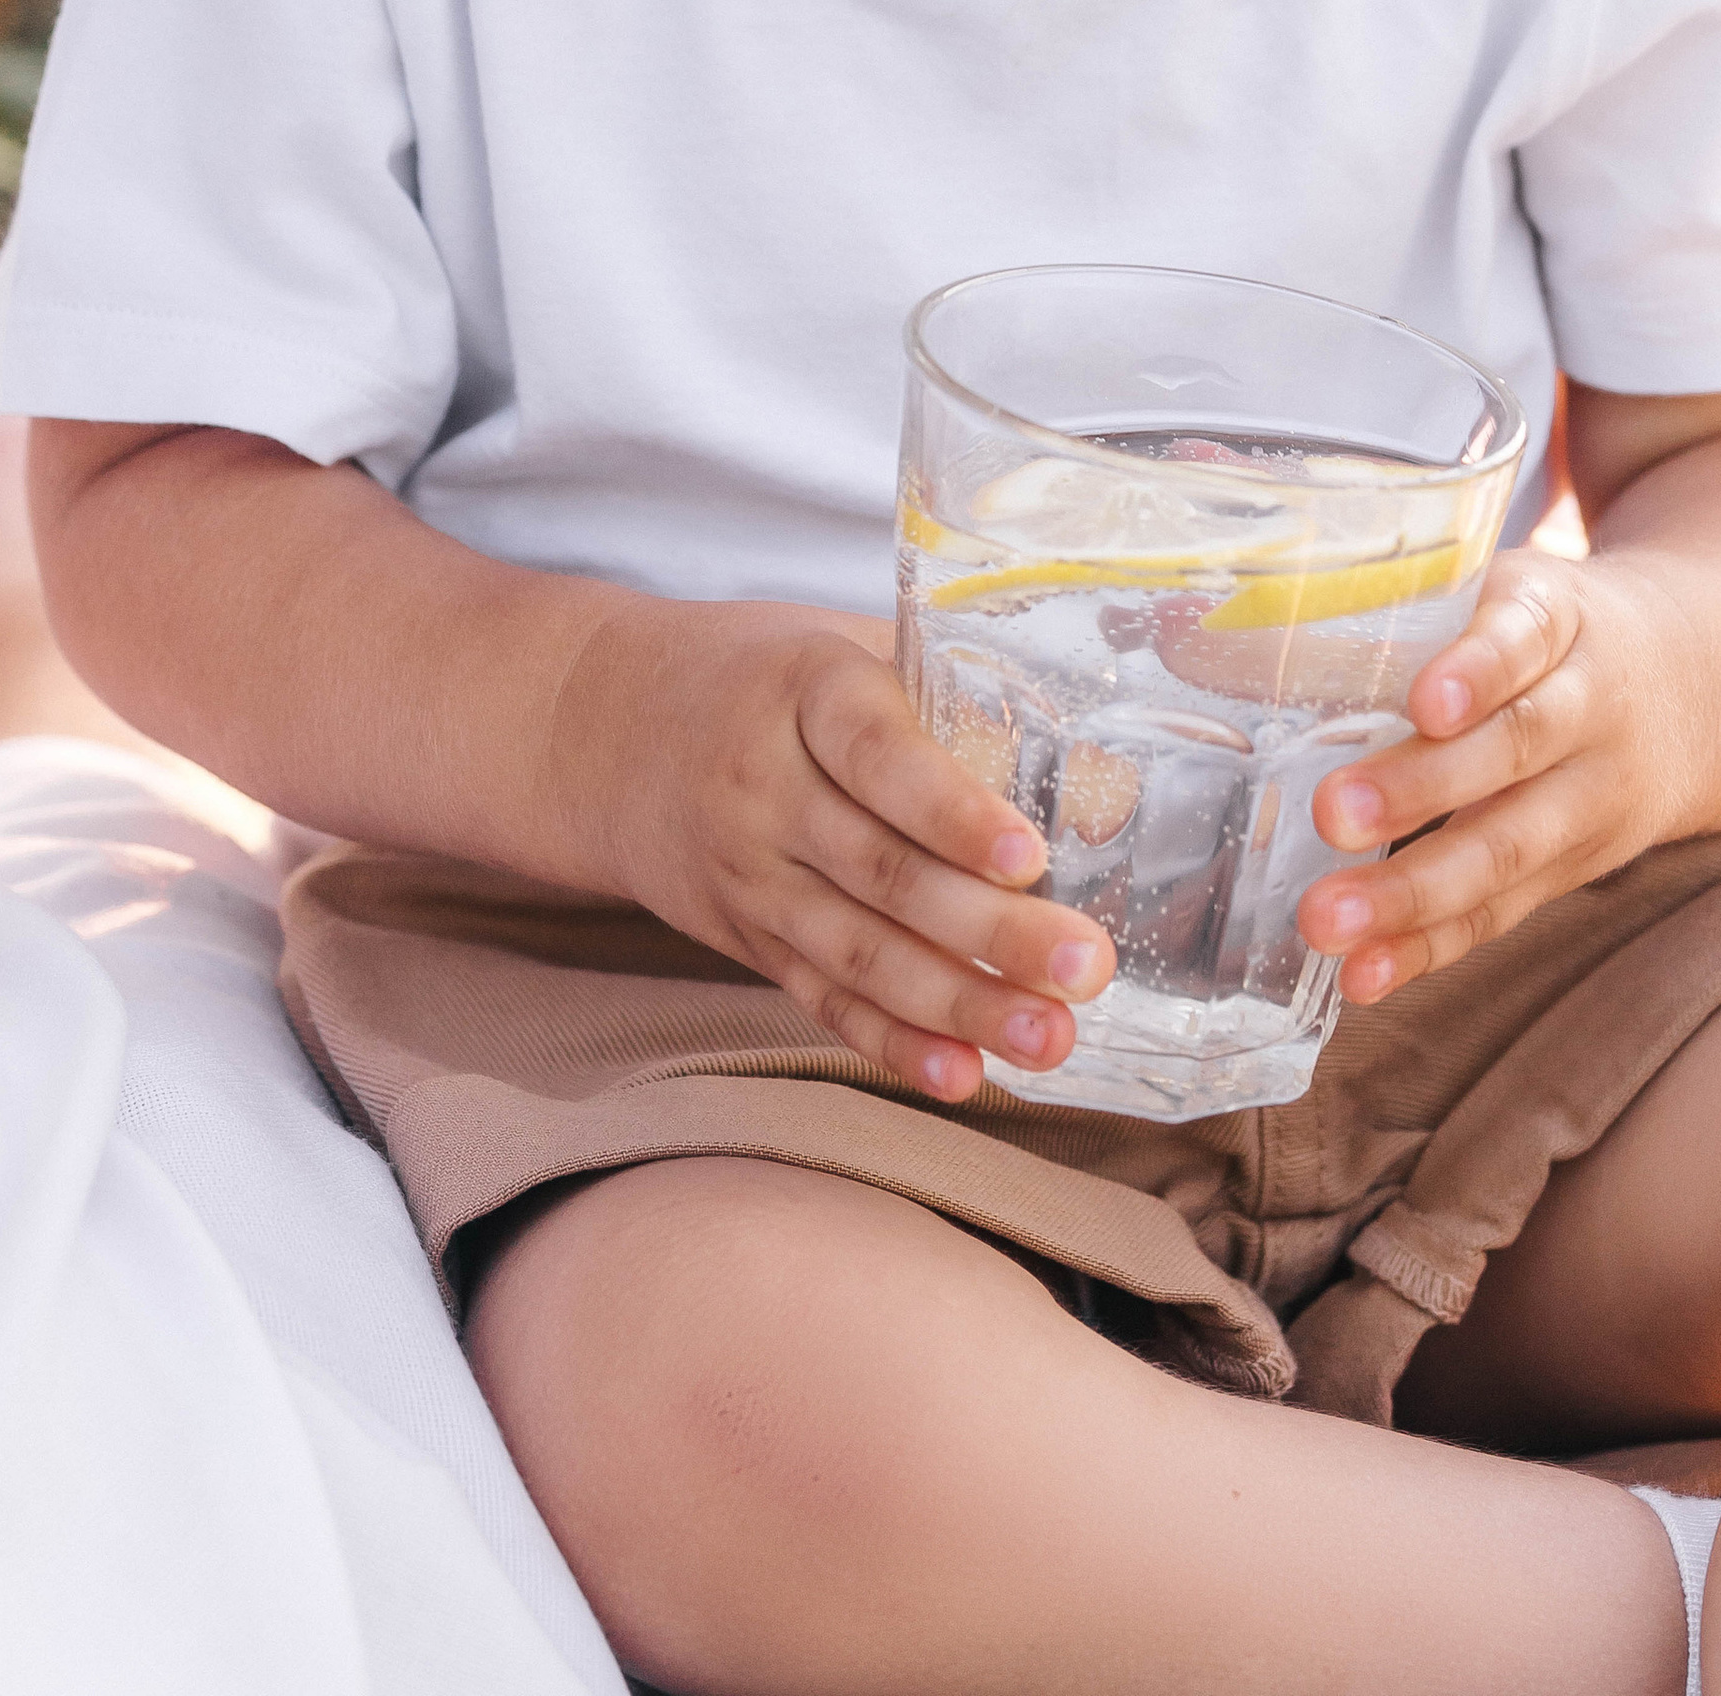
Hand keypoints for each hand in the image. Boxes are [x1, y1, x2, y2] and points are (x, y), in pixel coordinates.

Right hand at [567, 598, 1113, 1103]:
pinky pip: (823, 999)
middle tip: (1086, 967)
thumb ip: (961, 700)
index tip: (1030, 853)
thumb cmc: (775, 677)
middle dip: (990, 929)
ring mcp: (751, 875)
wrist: (609, 732)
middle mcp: (765, 789)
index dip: (951, 809)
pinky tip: (963, 1075)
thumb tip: (1111, 781)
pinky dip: (893, 1044)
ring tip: (1050, 1037)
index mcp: (804, 692)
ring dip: (960, 1004)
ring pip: (859, 951)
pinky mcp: (749, 940)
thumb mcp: (851, 646)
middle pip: (881, 871)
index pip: (877, 754)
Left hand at [1291, 549, 1674, 1003]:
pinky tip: (1365, 975)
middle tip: (1330, 814)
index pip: (1525, 635)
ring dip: (1415, 892)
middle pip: (1514, 751)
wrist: (1703, 685)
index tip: (1426, 700)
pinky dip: (1433, 946)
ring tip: (1326, 921)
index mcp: (1558, 615)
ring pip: (1509, 848)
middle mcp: (1587, 707)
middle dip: (1422, 790)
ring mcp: (1589, 799)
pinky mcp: (1574, 869)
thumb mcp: (1500, 577)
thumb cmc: (1544, 623)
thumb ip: (1391, 585)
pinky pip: (1503, 912)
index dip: (1480, 668)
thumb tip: (1198, 547)